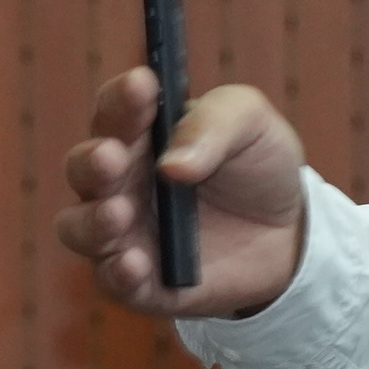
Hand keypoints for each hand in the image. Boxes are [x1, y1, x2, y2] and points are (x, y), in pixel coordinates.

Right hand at [53, 66, 310, 318]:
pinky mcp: (141, 282)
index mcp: (139, 133)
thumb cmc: (258, 166)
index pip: (115, 110)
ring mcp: (124, 233)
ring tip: (119, 213)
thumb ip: (214, 125)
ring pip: (79, 227)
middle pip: (84, 168)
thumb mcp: (252, 125)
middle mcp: (119, 181)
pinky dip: (120, 274)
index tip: (142, 86)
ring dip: (94, 221)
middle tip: (113, 157)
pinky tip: (134, 264)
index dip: (123, 99)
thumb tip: (173, 165)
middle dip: (94, 162)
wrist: (289, 234)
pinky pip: (114, 282)